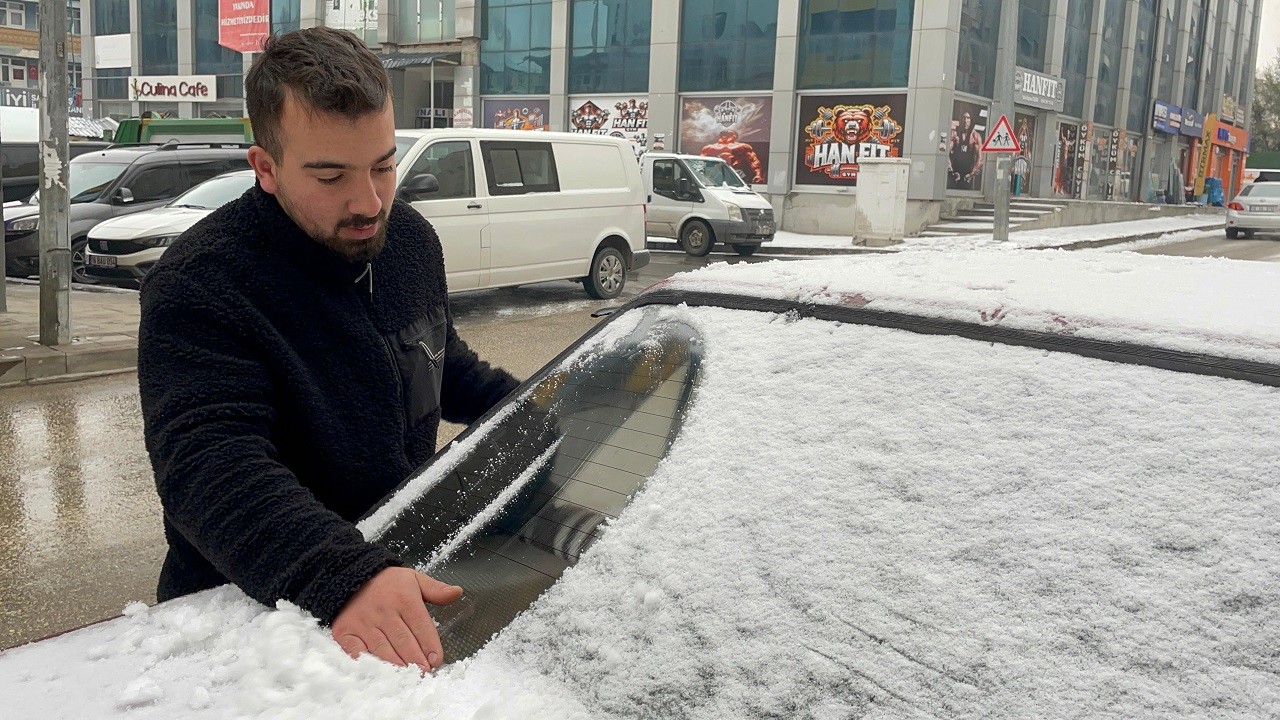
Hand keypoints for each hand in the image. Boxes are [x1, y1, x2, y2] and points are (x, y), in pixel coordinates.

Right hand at [331, 566, 463, 671]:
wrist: (350, 574)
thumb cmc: (387, 582)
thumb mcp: (414, 579)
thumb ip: (436, 590)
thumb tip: (457, 592)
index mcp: (404, 598)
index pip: (421, 626)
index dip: (430, 645)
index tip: (436, 661)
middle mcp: (384, 611)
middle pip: (403, 641)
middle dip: (415, 660)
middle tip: (423, 673)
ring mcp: (363, 622)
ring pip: (382, 649)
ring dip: (396, 665)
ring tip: (407, 676)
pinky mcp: (345, 631)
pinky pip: (356, 651)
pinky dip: (368, 663)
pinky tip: (379, 672)